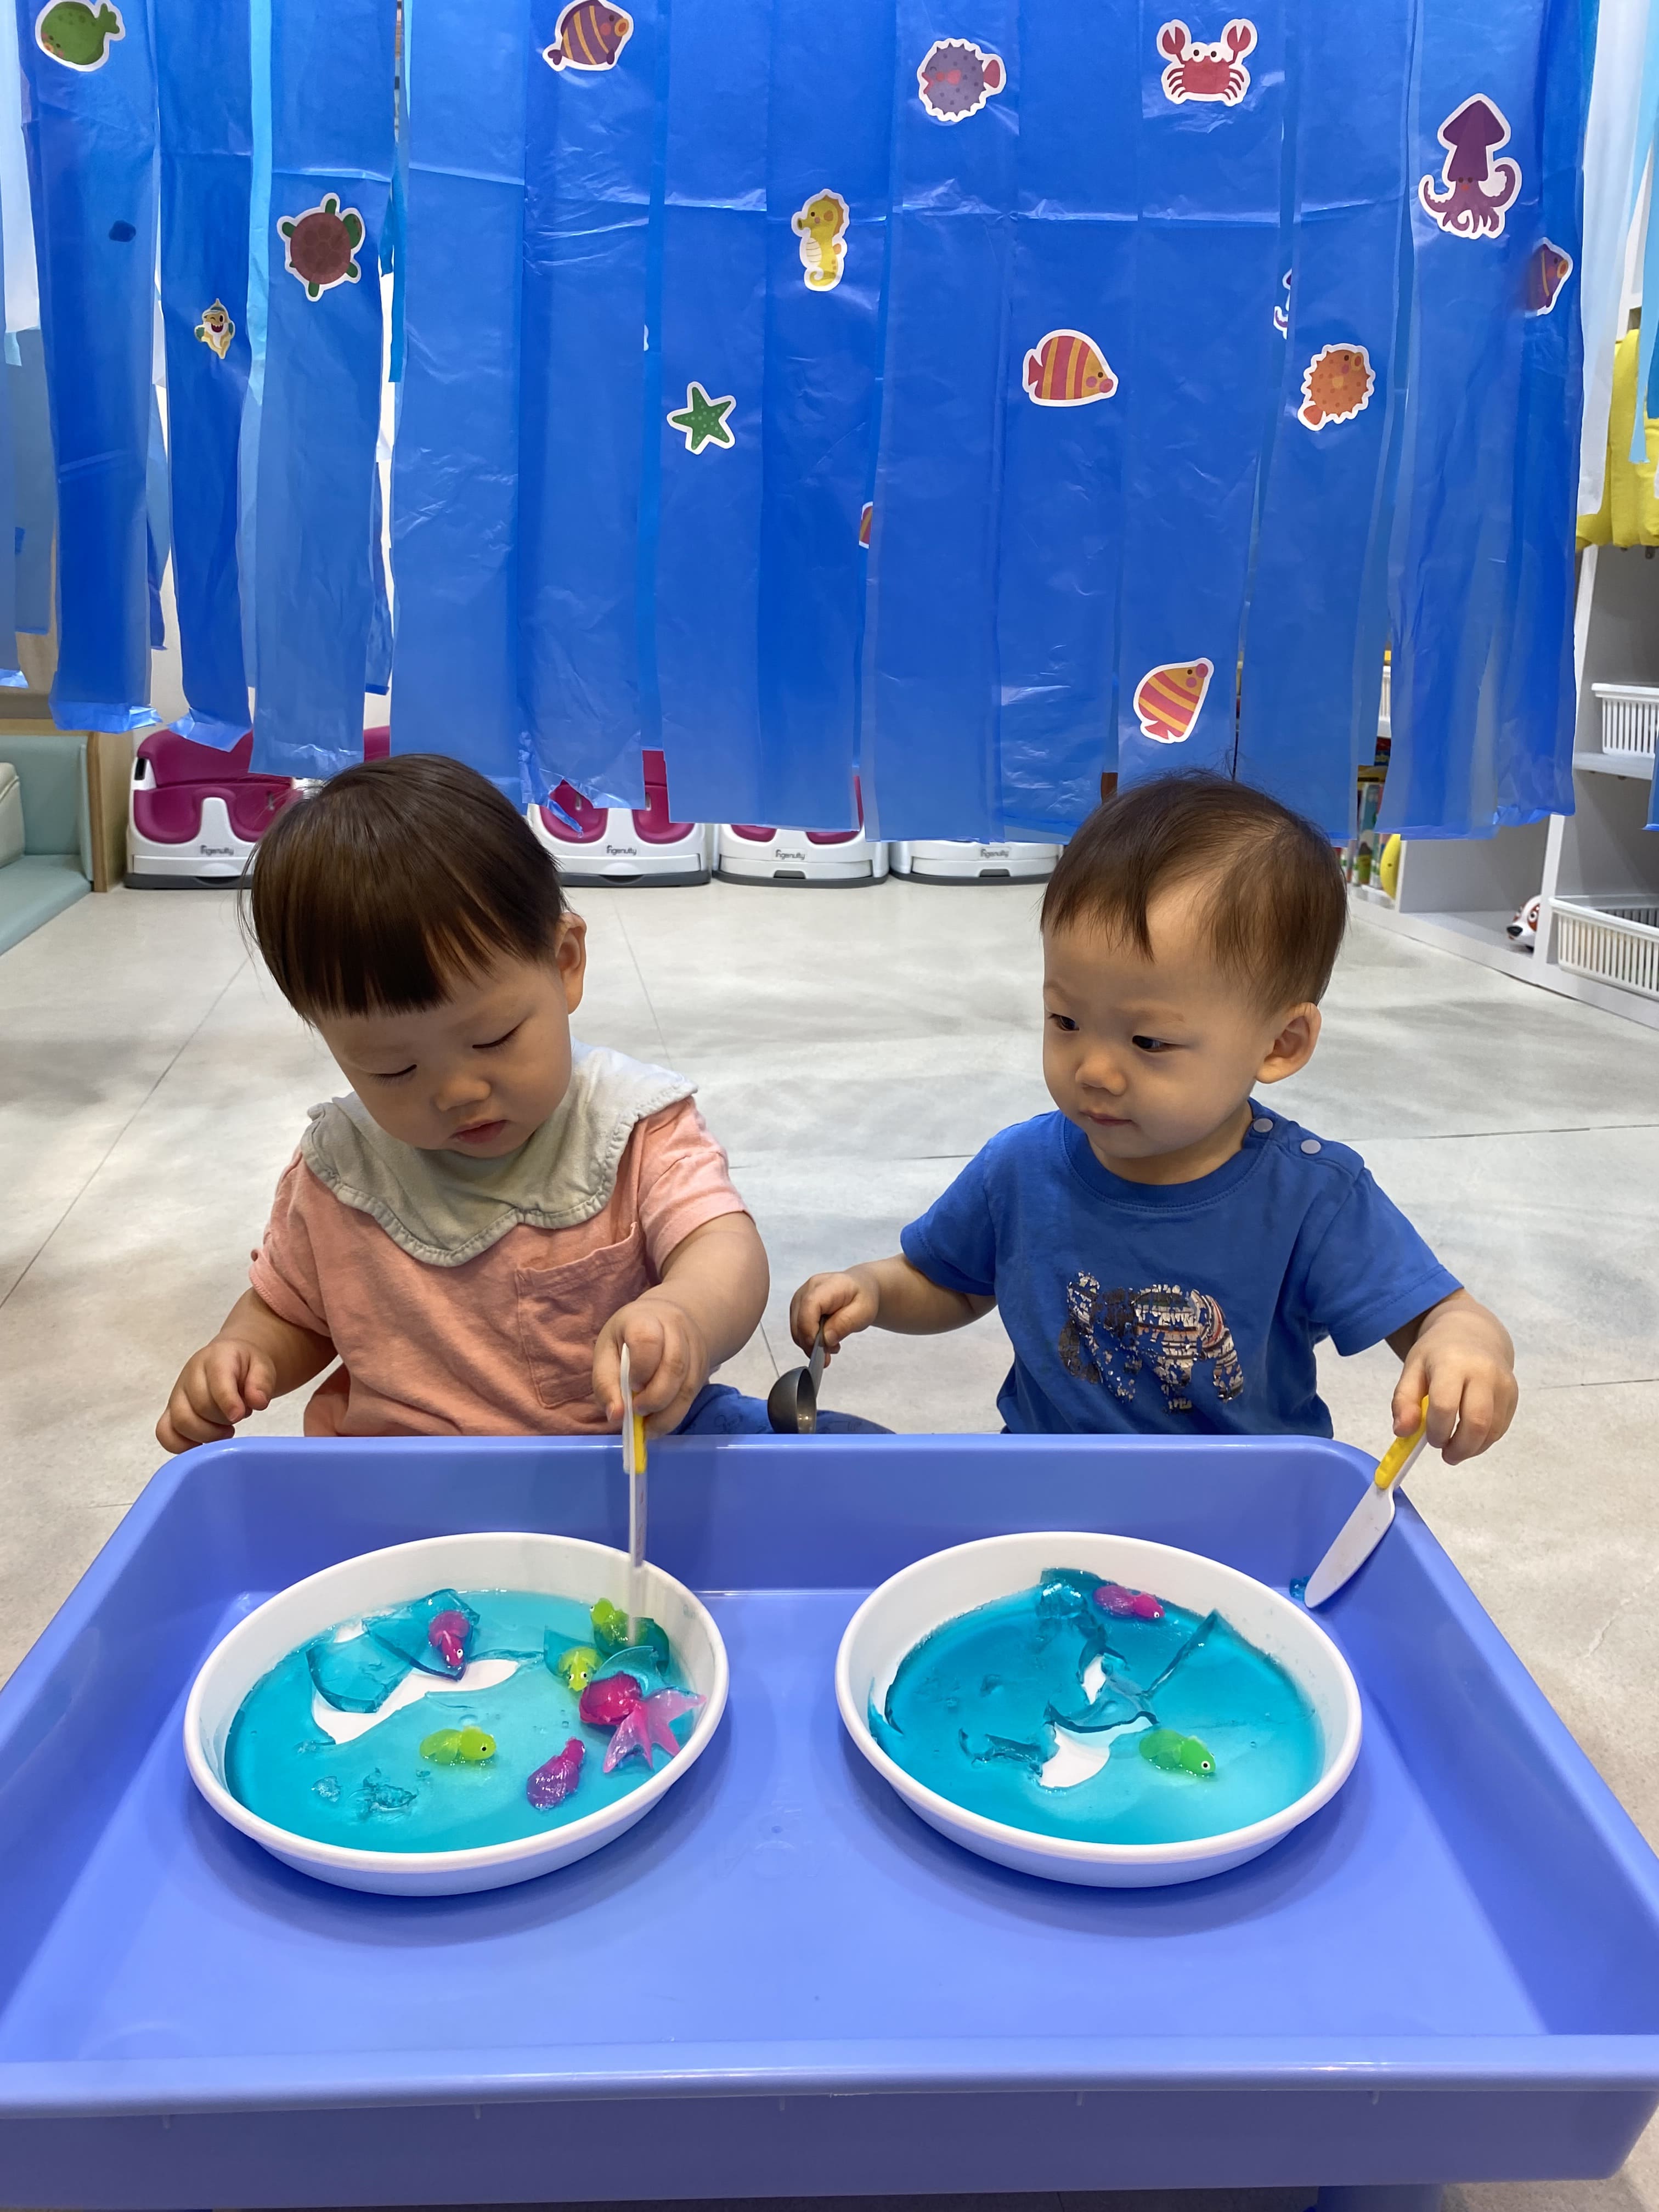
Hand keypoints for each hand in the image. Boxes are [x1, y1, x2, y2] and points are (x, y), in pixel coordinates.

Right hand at [157, 1337, 277, 1454]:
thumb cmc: (245, 1367)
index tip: (239, 1415)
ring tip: (225, 1430)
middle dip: (222, 1420)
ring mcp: (177, 1394)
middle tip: (237, 1418)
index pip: (217, 1381)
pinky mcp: (170, 1412)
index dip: (227, 1401)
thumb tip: (258, 1402)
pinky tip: (204, 1443)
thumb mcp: (262, 1366)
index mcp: (215, 1358)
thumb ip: (262, 1382)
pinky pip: (165, 1433)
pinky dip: (182, 1445)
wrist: (230, 1362)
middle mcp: (190, 1375)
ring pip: (181, 1422)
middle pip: (199, 1406)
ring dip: (206, 1434)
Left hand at [593, 1296, 710, 1437]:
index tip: (631, 1386)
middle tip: (637, 1411)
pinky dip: (674, 1415)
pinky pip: (692, 1395)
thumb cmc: (627, 1338)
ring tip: (647, 1426)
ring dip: (666, 1413)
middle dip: (655, 1397)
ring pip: (687, 1384)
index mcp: (644, 1318)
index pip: (648, 1340)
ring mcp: (693, 1348)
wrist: (664, 1320)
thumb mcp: (607, 1351)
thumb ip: (605, 1382)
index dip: (641, 1368)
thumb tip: (616, 1415)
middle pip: (674, 1365)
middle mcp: (675, 1329)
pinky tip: (658, 1422)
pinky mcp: (702, 1367)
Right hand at [790, 1267, 880, 1361]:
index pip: (809, 1306)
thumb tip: (825, 1339)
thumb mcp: (864, 1312)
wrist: (860, 1288)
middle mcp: (809, 1289)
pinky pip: (798, 1328)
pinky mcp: (799, 1307)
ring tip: (832, 1344)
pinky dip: (809, 1339)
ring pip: (796, 1328)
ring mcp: (801, 1298)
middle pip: (799, 1320)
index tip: (821, 1347)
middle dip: (812, 1342)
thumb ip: (845, 1324)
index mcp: (827, 1285)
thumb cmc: (862, 1297)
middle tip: (832, 1350)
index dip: (810, 1329)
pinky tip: (824, 1339)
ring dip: (811, 1343)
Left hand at [1392, 1292, 1516, 1464]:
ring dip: (1473, 1448)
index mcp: (1452, 1363)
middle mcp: (1483, 1372)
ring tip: (1456, 1449)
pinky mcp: (1513, 1394)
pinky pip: (1501, 1427)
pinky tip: (1470, 1438)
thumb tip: (1402, 1432)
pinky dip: (1484, 1440)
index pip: (1445, 1406)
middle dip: (1460, 1447)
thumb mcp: (1412, 1369)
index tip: (1429, 1440)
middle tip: (1446, 1455)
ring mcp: (1503, 1383)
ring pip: (1492, 1430)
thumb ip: (1403, 1401)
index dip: (1436, 1430)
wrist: (1472, 1333)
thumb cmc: (1437, 1354)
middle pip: (1476, 1422)